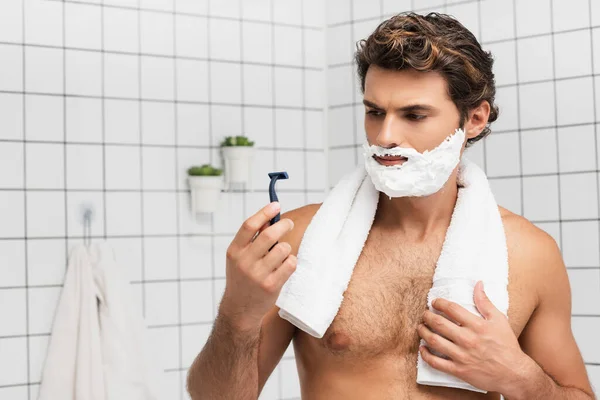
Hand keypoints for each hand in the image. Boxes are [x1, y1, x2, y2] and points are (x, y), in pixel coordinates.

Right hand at [218, 202, 296, 330]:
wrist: (240, 308)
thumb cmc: (242, 277)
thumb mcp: (239, 257)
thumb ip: (252, 238)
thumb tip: (270, 217)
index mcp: (234, 251)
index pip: (249, 225)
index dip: (264, 212)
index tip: (276, 205)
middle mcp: (244, 262)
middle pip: (270, 234)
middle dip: (284, 225)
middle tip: (289, 224)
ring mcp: (258, 275)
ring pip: (283, 249)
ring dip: (287, 248)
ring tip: (282, 254)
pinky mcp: (271, 285)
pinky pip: (290, 264)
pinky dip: (291, 261)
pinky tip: (285, 266)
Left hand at [417, 281, 527, 393]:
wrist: (514, 373)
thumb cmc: (507, 345)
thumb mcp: (499, 320)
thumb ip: (485, 302)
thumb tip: (478, 284)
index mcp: (477, 325)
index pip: (451, 309)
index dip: (439, 303)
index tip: (434, 302)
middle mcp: (467, 339)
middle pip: (438, 323)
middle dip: (427, 316)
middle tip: (425, 314)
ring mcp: (462, 355)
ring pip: (434, 341)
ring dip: (423, 332)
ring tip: (421, 328)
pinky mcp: (459, 370)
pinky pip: (436, 363)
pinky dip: (426, 355)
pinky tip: (423, 348)